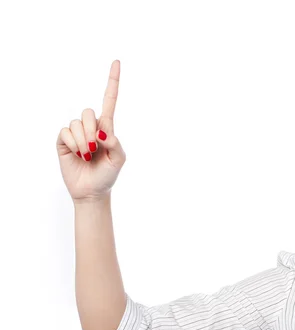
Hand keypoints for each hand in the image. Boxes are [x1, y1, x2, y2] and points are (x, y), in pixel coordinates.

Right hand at [56, 60, 126, 203]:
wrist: (92, 191)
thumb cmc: (108, 174)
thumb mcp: (119, 159)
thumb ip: (115, 143)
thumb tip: (102, 131)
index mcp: (107, 127)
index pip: (109, 100)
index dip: (112, 82)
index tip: (117, 62)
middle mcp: (91, 126)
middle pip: (88, 112)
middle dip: (92, 131)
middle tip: (96, 148)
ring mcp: (76, 133)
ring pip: (76, 123)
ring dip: (83, 141)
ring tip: (87, 155)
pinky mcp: (63, 141)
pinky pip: (65, 132)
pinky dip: (73, 144)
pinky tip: (77, 154)